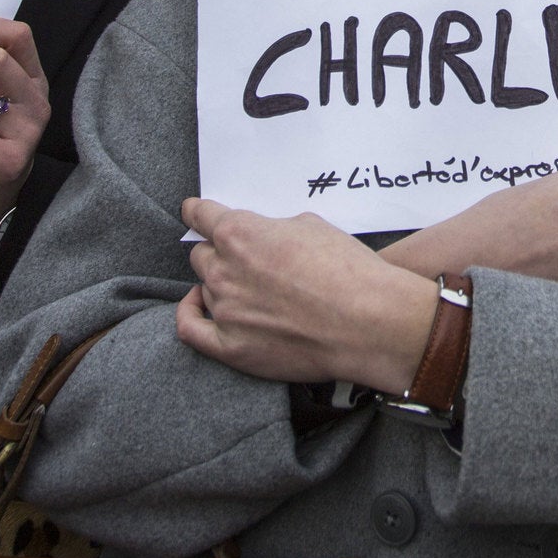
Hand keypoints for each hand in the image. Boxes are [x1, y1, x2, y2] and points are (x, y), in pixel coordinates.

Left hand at [179, 199, 437, 392]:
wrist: (366, 321)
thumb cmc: (346, 269)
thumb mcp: (312, 226)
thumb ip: (275, 229)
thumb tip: (265, 239)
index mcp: (240, 233)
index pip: (202, 216)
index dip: (196, 212)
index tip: (192, 211)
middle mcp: (224, 269)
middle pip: (202, 255)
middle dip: (218, 253)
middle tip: (241, 259)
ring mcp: (225, 309)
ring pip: (206, 288)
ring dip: (222, 285)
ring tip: (251, 289)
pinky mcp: (230, 347)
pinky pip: (191, 329)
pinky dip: (190, 313)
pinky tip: (199, 306)